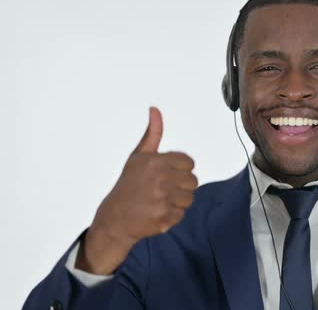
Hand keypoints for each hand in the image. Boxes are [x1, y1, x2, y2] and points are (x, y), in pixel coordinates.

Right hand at [76, 107, 197, 273]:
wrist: (114, 219)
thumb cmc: (128, 186)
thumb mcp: (138, 157)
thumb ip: (152, 134)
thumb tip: (155, 110)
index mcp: (156, 161)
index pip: (189, 163)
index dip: (179, 170)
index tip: (166, 175)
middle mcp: (160, 179)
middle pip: (193, 181)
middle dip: (180, 186)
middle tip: (161, 190)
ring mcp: (162, 199)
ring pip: (189, 198)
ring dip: (177, 201)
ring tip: (158, 201)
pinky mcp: (164, 217)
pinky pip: (182, 213)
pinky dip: (172, 215)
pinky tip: (157, 212)